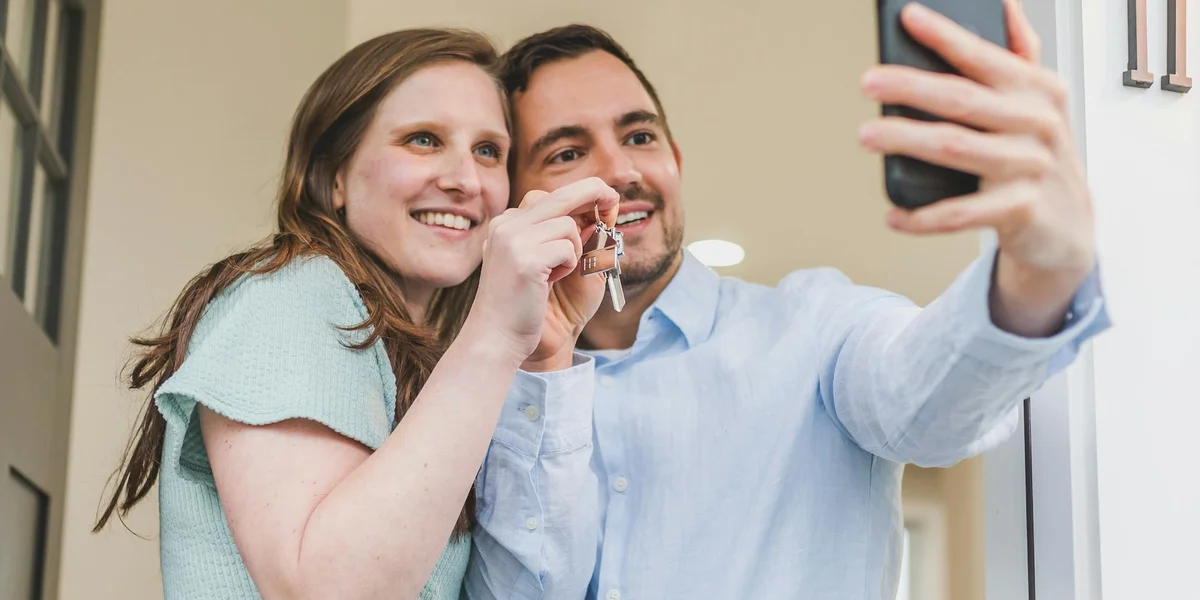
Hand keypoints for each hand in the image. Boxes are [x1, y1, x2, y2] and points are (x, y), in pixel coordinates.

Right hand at [466, 177, 619, 365]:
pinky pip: (568, 248)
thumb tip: (600, 215)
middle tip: (614, 200)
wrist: (500, 339)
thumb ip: (567, 239)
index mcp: (507, 225)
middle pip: (562, 194)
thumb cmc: (526, 307)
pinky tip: (549, 284)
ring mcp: (512, 239)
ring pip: (568, 224)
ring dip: (574, 252)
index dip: (582, 196)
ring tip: (555, 275)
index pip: (550, 197)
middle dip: (595, 192)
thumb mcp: (547, 265)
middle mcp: (506, 225)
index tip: (605, 201)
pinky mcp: (524, 258)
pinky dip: (570, 266)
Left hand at [859, 0, 1094, 334]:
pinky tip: (895, 213)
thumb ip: (1020, 55)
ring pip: (955, 148)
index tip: (909, 18)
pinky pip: (960, 214)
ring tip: (868, 134)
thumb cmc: (1041, 157)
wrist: (1069, 226)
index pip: (984, 57)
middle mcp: (1037, 124)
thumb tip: (1005, 6)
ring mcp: (1029, 168)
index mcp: (1038, 90)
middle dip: (911, 87)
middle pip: (962, 99)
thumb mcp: (1041, 103)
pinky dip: (923, 216)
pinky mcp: (1020, 210)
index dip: (946, 36)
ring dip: (906, 140)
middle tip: (870, 82)